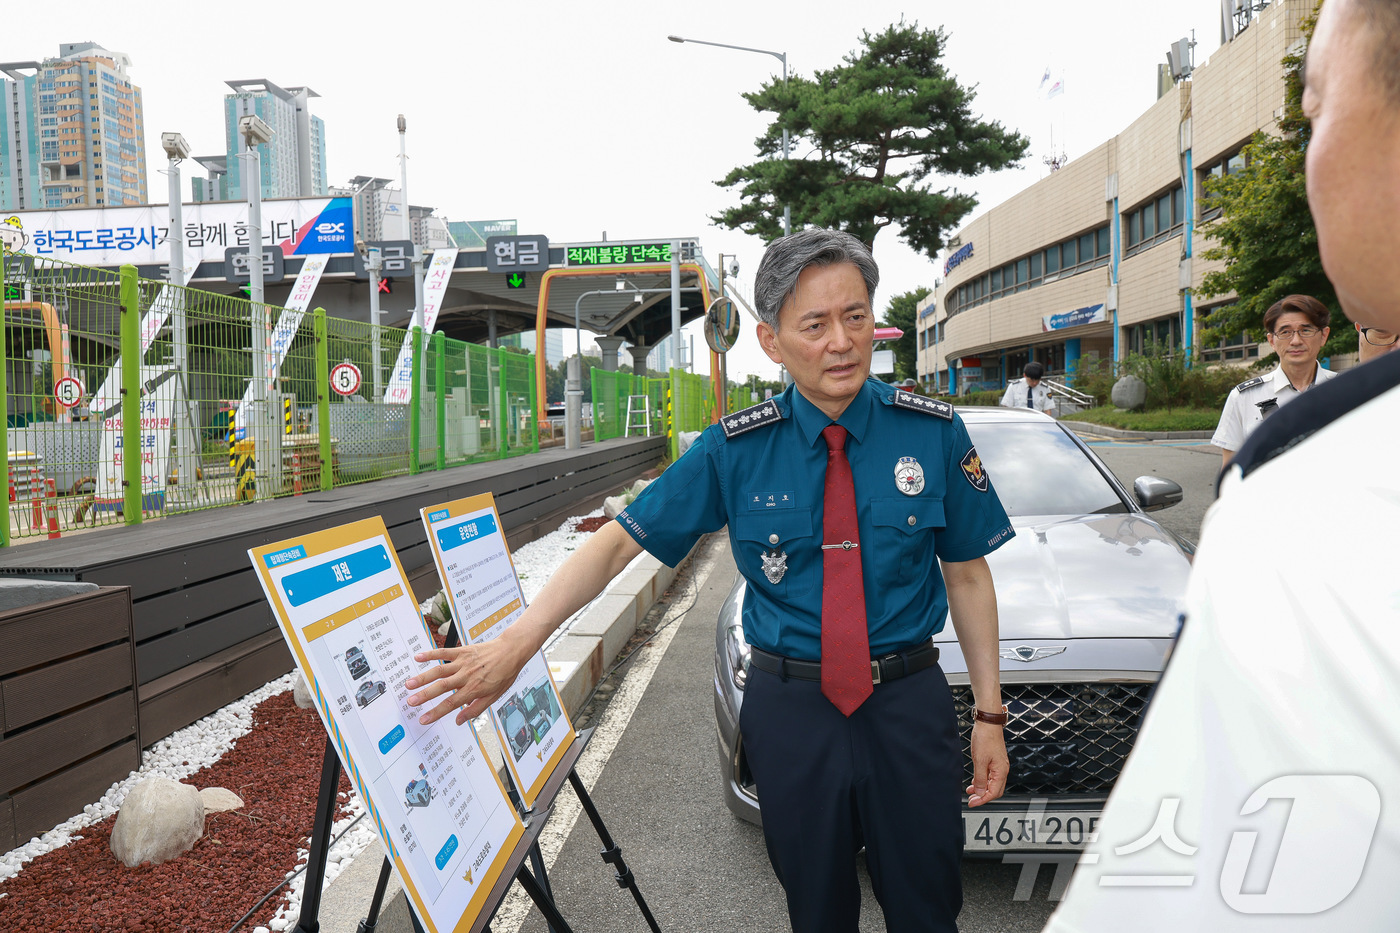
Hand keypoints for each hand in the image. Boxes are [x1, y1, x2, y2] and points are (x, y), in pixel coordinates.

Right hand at [404, 634, 525, 726]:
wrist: (512, 651)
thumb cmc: (504, 673)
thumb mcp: (494, 696)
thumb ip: (475, 709)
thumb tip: (459, 721)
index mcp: (474, 689)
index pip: (451, 704)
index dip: (436, 712)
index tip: (423, 719)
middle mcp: (466, 676)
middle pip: (442, 687)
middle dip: (425, 695)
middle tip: (411, 702)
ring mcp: (463, 663)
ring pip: (439, 671)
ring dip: (423, 677)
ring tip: (409, 683)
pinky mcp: (462, 651)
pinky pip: (444, 652)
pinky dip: (430, 654)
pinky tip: (418, 657)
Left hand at [966, 720, 1008, 806]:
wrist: (988, 723)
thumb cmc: (986, 738)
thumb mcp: (980, 760)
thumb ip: (981, 778)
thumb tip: (981, 792)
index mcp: (1001, 771)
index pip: (993, 793)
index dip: (982, 800)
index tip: (972, 803)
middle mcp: (1002, 769)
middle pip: (994, 790)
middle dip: (982, 797)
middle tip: (971, 799)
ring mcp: (998, 765)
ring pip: (992, 783)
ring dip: (981, 789)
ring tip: (970, 792)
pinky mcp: (994, 761)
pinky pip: (989, 776)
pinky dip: (982, 781)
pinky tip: (975, 782)